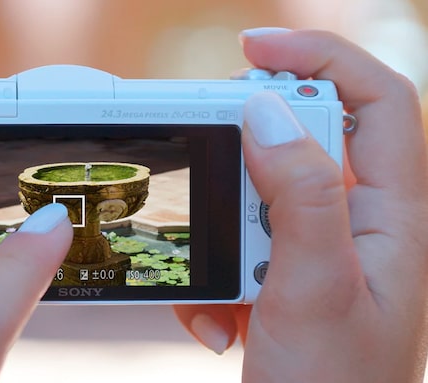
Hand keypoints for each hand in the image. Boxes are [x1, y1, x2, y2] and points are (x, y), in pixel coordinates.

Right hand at [175, 29, 427, 381]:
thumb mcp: (314, 289)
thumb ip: (300, 195)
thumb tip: (267, 113)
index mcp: (392, 217)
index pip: (376, 101)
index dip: (321, 58)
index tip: (252, 49)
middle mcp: (360, 226)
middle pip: (310, 143)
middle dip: (252, 159)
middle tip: (216, 178)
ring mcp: (320, 253)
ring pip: (263, 200)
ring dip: (227, 238)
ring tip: (228, 295)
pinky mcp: (286, 277)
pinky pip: (242, 246)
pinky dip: (217, 278)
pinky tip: (219, 322)